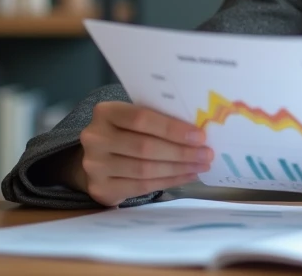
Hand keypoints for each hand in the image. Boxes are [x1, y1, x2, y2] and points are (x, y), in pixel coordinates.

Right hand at [75, 101, 213, 206]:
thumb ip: (156, 120)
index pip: (142, 118)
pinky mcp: (101, 188)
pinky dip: (168, 182)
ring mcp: (95, 166)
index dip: (172, 128)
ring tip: (200, 166)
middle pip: (145, 147)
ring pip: (145, 169)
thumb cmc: (124, 133)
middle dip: (181, 152)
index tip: (200, 136)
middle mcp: (95, 138)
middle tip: (206, 154)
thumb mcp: (132, 119)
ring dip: (178, 169)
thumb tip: (197, 131)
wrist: (96, 159)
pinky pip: (141, 187)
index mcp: (105, 112)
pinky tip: (186, 176)